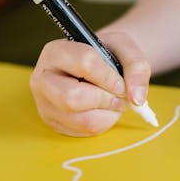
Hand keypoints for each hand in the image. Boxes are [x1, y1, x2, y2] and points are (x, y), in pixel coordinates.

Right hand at [29, 33, 150, 136]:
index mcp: (56, 52)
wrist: (99, 68)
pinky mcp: (53, 122)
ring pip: (79, 119)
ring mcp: (45, 103)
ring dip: (107, 113)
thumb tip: (136, 98)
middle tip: (118, 95)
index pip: (84, 63)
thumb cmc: (108, 56)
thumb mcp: (125, 49)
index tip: (120, 81)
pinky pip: (83, 132)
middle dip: (104, 99)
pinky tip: (104, 110)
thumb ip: (136, 67)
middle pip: (72, 97)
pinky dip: (103, 123)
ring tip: (114, 102)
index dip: (109, 76)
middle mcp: (43, 78)